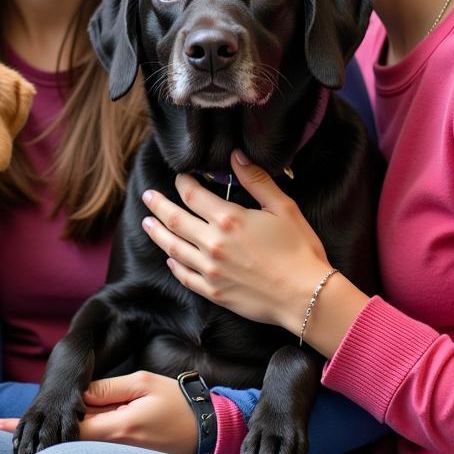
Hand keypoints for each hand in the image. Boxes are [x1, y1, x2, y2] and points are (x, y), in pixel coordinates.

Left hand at [0, 371, 198, 453]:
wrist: (207, 432)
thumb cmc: (177, 403)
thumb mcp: (143, 384)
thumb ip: (109, 389)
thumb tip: (79, 395)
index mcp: (116, 427)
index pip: (65, 429)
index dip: (32, 428)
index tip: (0, 426)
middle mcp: (113, 448)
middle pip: (64, 444)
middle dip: (29, 437)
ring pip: (76, 450)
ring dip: (48, 441)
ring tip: (15, 436)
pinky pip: (93, 453)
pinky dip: (70, 445)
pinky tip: (54, 440)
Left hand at [141, 152, 331, 333]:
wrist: (307, 297)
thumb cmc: (300, 250)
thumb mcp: (283, 208)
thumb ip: (256, 180)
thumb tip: (235, 155)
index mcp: (228, 219)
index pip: (192, 195)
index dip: (182, 183)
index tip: (180, 177)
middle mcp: (212, 243)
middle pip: (174, 219)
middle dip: (158, 205)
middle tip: (147, 196)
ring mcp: (210, 270)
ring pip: (172, 247)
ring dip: (157, 233)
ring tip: (146, 223)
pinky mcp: (213, 291)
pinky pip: (185, 276)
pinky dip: (174, 265)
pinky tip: (169, 259)